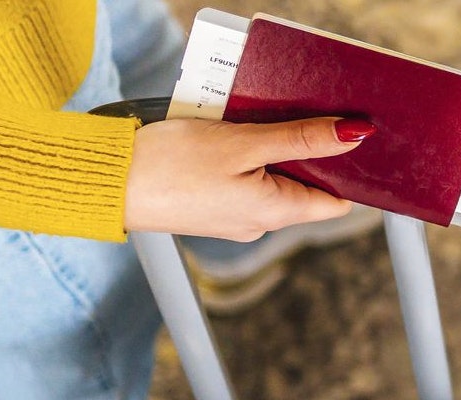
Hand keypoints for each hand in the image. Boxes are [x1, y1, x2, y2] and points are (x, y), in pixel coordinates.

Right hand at [124, 117, 373, 239]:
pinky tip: (227, 136)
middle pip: (304, 186)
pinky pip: (243, 179)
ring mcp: (236, 218)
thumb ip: (300, 139)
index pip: (336, 202)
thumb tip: (353, 136)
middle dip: (303, 151)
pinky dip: (244, 156)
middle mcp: (261, 222)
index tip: (344, 138)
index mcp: (278, 212)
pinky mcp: (213, 208)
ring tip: (251, 123)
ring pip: (271, 178)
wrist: (108, 183)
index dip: (346, 170)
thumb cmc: (170, 165)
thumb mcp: (243, 143)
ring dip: (269, 149)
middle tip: (291, 115)